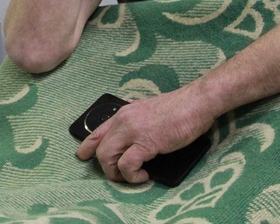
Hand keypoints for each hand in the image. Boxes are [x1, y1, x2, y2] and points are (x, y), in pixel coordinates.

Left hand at [76, 89, 213, 182]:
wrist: (196, 103)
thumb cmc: (180, 109)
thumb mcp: (149, 111)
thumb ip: (137, 121)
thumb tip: (135, 137)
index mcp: (124, 113)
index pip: (97, 131)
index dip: (88, 146)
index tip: (83, 156)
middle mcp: (124, 121)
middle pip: (100, 149)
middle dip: (106, 168)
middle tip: (121, 175)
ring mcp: (133, 131)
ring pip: (106, 157)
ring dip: (117, 174)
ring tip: (134, 176)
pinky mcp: (145, 143)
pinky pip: (126, 165)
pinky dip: (132, 176)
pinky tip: (144, 176)